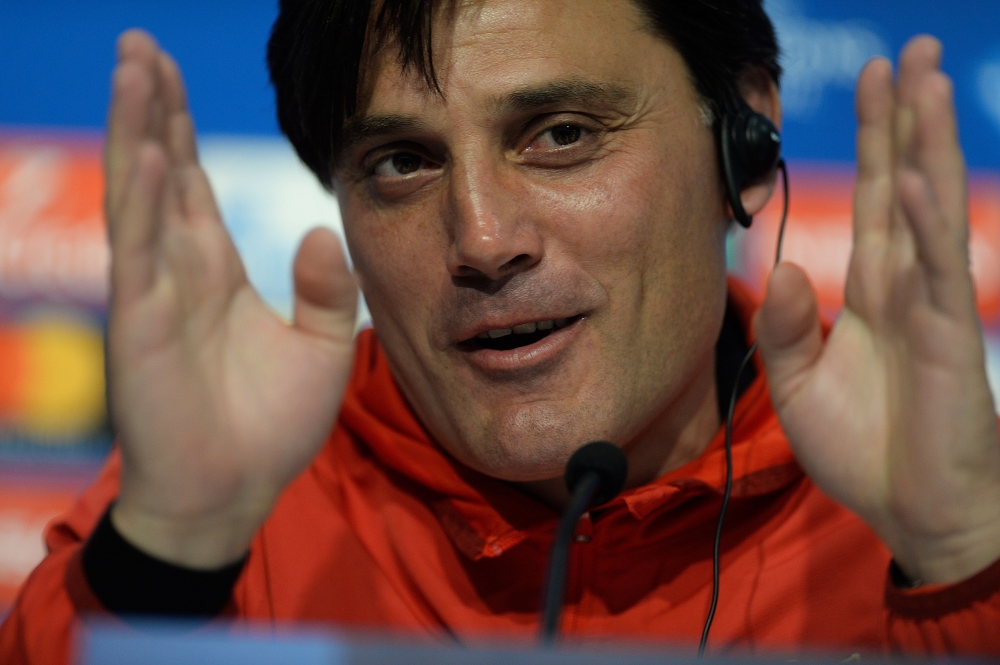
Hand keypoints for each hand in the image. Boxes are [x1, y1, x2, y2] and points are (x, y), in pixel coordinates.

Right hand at [105, 30, 357, 567]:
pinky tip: (152, 153)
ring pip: (142, 195)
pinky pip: (142, 253)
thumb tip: (317, 231)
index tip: (170, 71)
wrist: (235, 492)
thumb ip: (328, 290)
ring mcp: (155, 294)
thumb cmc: (270, 426)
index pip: (194, 182)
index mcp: (215, 272)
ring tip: (134, 66)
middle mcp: (179, 271)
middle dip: (151, 107)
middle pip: (162, 170)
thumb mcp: (321, 348)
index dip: (181, 126)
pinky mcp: (144, 327)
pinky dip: (145, 202)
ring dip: (139, 131)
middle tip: (140, 44)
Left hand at [756, 36, 999, 584]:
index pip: (873, 198)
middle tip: (911, 50)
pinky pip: (936, 274)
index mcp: (871, 290)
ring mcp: (932, 307)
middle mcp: (906, 285)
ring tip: (927, 79)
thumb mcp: (796, 384)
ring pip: (930, 209)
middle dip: (907, 118)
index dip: (873, 140)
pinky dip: (924, 226)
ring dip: (926, 145)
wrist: (911, 513)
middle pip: (907, 184)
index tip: (871, 80)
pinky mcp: (948, 342)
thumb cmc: (864, 450)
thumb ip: (783, 327)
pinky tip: (913, 181)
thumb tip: (780, 268)